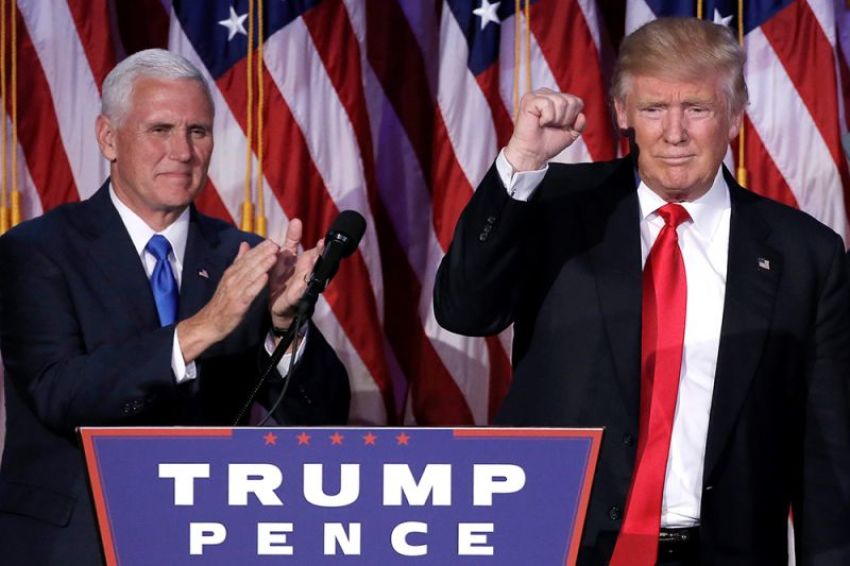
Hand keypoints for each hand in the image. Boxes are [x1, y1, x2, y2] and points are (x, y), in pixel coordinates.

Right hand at [177, 239, 278, 362]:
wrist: (209, 323)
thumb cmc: (222, 301)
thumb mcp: (229, 278)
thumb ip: (238, 262)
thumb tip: (245, 244)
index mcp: (231, 273)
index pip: (246, 257)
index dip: (259, 249)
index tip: (271, 241)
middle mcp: (232, 279)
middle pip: (249, 264)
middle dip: (263, 253)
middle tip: (276, 244)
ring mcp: (235, 291)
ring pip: (250, 275)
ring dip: (263, 265)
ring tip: (274, 256)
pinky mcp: (238, 303)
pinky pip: (249, 292)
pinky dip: (257, 284)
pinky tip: (266, 277)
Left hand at [269, 218, 322, 329]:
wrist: (277, 305)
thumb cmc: (283, 279)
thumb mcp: (286, 256)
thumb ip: (292, 239)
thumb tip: (296, 220)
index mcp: (304, 262)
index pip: (315, 252)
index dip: (319, 247)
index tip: (323, 240)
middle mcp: (307, 273)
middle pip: (316, 263)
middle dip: (319, 256)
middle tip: (323, 248)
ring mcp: (303, 286)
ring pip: (309, 276)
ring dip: (311, 269)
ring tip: (313, 261)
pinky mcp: (295, 298)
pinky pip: (298, 293)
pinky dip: (300, 289)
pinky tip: (301, 285)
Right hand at [504, 88, 585, 171]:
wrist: (533, 154)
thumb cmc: (548, 143)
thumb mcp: (570, 134)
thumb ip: (580, 125)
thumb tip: (581, 116)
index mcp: (557, 98)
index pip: (577, 102)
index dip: (572, 118)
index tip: (559, 126)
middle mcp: (547, 93)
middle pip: (571, 101)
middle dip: (564, 119)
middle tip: (551, 126)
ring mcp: (538, 95)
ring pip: (560, 102)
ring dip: (555, 119)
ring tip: (545, 124)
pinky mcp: (529, 100)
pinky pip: (548, 104)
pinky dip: (546, 118)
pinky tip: (539, 122)